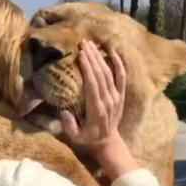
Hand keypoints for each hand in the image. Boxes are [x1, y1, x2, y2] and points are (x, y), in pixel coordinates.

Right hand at [60, 40, 138, 181]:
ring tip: (91, 44)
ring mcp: (116, 97)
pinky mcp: (120, 95)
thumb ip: (69, 127)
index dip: (88, 68)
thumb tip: (64, 112)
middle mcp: (108, 100)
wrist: (108, 142)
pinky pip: (121, 77)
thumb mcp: (76, 138)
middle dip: (92, 58)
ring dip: (100, 57)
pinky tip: (112, 51)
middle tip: (83, 43)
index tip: (80, 54)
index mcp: (97, 109)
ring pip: (110, 73)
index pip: (93, 84)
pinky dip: (118, 63)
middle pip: (101, 75)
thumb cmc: (89, 139)